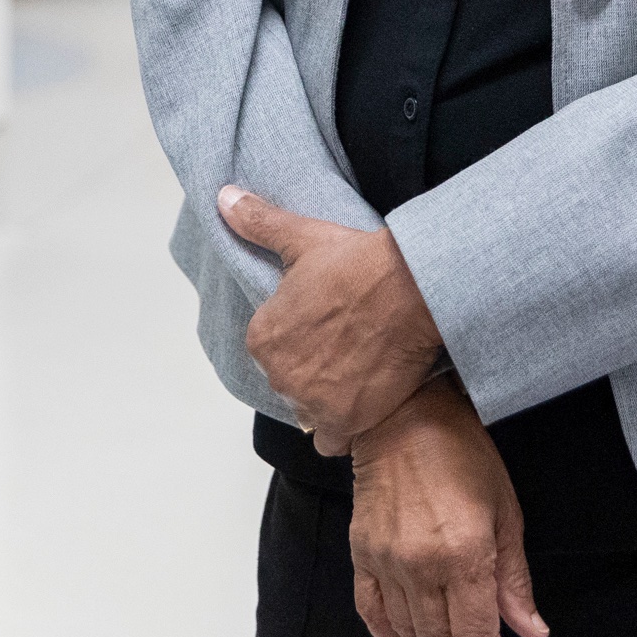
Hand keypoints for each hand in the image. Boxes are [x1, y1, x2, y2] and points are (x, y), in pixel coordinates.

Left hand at [221, 184, 443, 450]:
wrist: (413, 289)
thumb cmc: (357, 263)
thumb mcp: (302, 237)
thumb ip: (258, 223)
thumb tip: (224, 198)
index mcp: (262, 337)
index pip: (273, 346)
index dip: (301, 334)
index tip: (327, 320)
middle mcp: (279, 375)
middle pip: (292, 378)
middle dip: (314, 367)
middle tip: (347, 342)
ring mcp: (312, 402)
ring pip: (311, 407)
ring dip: (329, 396)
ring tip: (360, 370)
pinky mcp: (345, 422)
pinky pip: (331, 439)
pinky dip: (343, 427)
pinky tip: (363, 402)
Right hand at [348, 378, 548, 636]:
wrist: (402, 413)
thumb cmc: (462, 451)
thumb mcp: (506, 509)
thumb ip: (514, 577)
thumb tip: (530, 631)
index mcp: (463, 554)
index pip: (476, 636)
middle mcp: (421, 565)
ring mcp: (387, 560)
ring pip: (408, 633)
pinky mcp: (363, 551)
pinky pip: (372, 609)